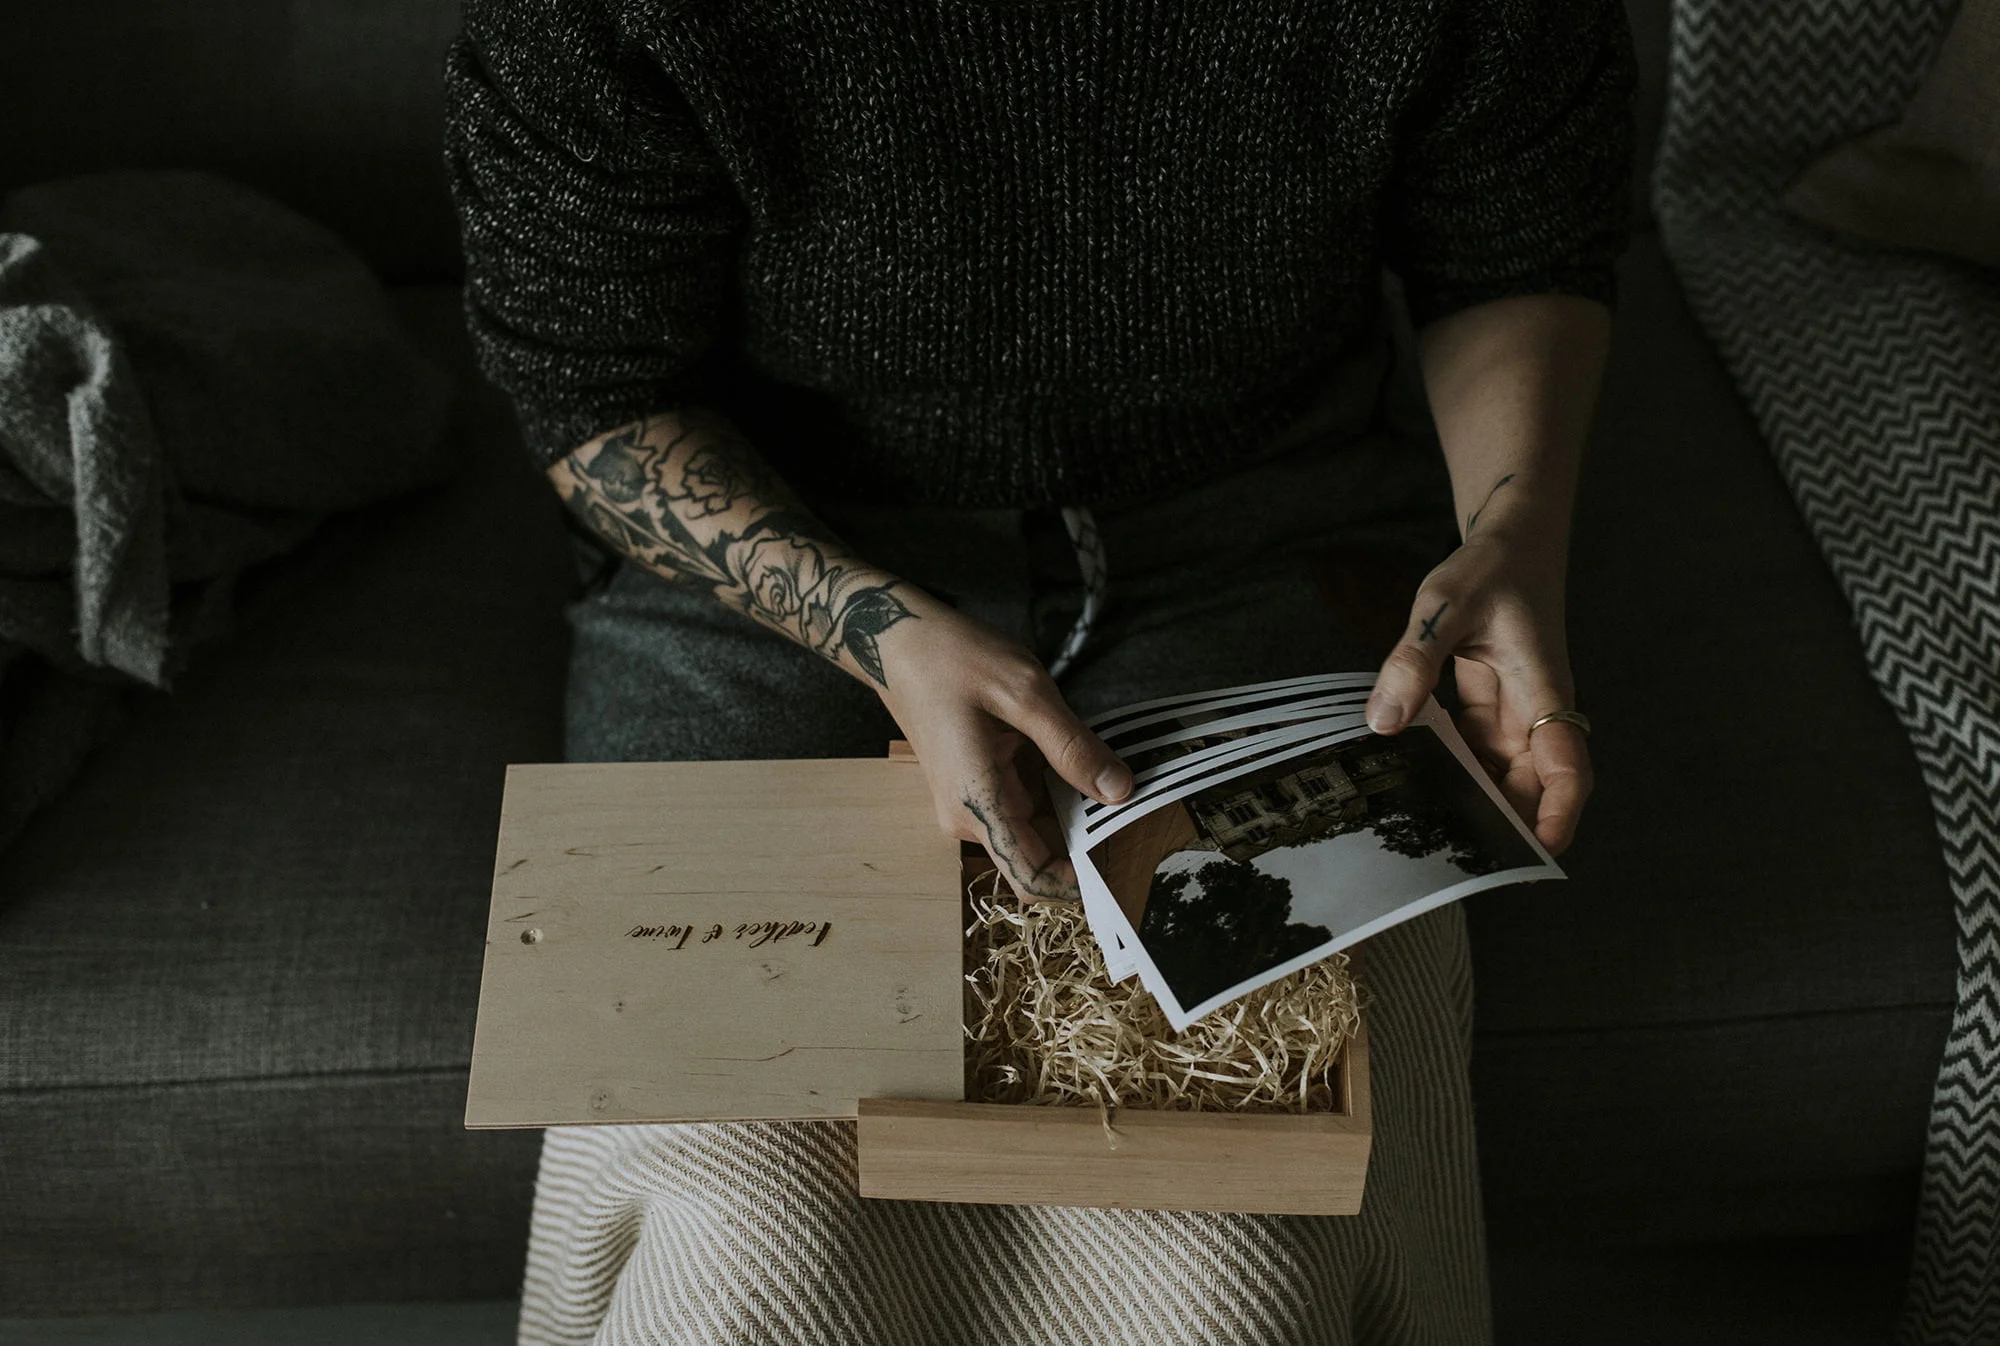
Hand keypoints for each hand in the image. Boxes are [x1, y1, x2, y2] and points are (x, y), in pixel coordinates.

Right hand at [873, 597, 1133, 900]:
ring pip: (1038, 828)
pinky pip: (1026, 802)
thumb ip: (1073, 747)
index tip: (1125, 863)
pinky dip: (1058, 788)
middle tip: (1140, 807)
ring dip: (1077, 809)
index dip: (1079, 885)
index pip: (1031, 879)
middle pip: (1042, 854)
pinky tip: (1083, 760)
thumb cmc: (951, 659)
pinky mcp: (977, 786)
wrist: (896, 640)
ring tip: (1116, 777)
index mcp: (978, 803)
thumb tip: (1120, 792)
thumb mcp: (1024, 693)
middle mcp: (972, 817)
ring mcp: (972, 803)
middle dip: (1091, 838)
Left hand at [1362, 530, 1592, 854]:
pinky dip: (1452, 778)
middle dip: (1506, 830)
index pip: (1568, 768)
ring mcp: (1514, 718)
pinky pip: (1475, 759)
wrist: (1510, 543)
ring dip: (1475, 809)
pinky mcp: (1489, 715)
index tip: (1542, 852)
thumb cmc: (1490, 568)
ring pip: (1502, 780)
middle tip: (1456, 869)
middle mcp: (1535, 715)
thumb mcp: (1444, 606)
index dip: (1560, 813)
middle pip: (1533, 790)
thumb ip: (1415, 660)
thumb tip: (1383, 722)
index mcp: (1543, 692)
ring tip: (1429, 845)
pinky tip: (1412, 794)